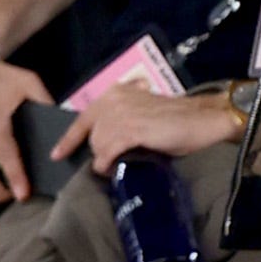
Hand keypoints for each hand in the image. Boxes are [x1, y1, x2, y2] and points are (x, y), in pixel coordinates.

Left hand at [58, 80, 246, 173]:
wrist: (204, 119)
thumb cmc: (175, 121)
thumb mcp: (141, 114)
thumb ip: (120, 122)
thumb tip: (103, 143)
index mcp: (115, 93)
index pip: (84, 117)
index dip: (69, 138)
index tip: (56, 154)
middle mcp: (114, 99)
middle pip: (91, 135)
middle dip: (99, 151)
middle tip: (113, 162)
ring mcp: (121, 113)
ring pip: (98, 144)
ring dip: (105, 158)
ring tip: (119, 164)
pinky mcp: (131, 129)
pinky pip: (108, 152)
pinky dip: (107, 163)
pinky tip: (112, 168)